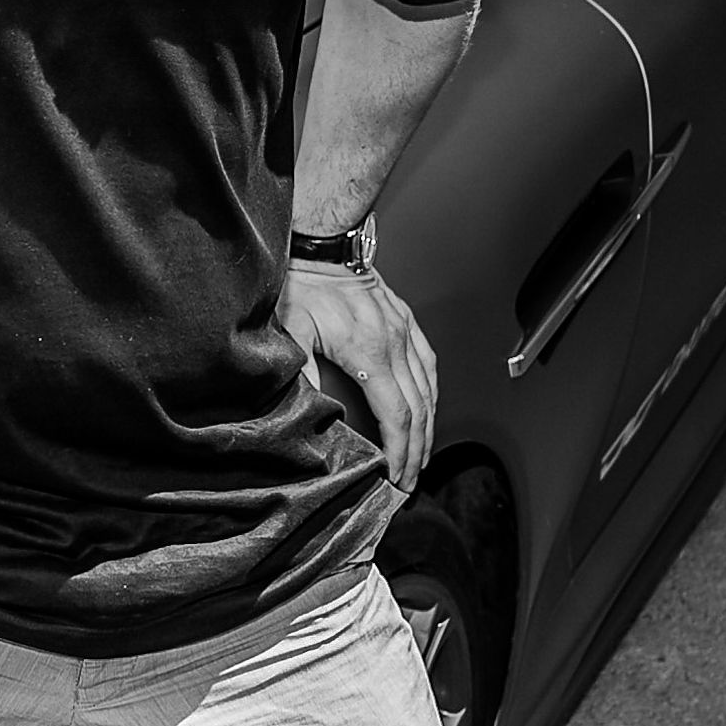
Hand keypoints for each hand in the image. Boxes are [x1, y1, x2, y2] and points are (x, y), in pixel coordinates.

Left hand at [286, 259, 438, 485]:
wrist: (326, 245)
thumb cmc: (305, 283)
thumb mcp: (293, 331)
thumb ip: (301, 374)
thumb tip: (311, 412)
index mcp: (371, 352)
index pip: (396, 417)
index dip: (400, 453)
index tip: (397, 477)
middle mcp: (396, 345)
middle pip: (419, 412)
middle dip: (417, 452)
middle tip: (409, 481)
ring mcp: (406, 333)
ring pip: (430, 391)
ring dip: (428, 428)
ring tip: (420, 457)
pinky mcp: (407, 323)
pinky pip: (429, 365)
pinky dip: (432, 395)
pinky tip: (427, 410)